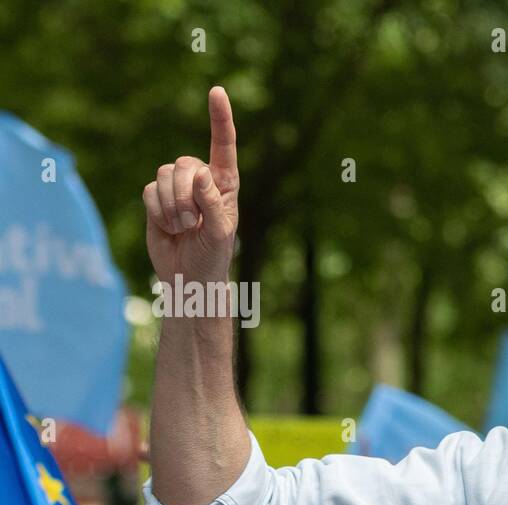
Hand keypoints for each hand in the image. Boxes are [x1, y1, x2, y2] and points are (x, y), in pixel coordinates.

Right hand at [143, 86, 240, 288]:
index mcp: (224, 184)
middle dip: (184, 196)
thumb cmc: (212, 255)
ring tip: (182, 228)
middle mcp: (200, 180)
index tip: (217, 91)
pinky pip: (148, 191)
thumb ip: (211, 202)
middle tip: (192, 224)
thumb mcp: (219, 232)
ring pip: (163, 175)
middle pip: (183, 164)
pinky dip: (157, 212)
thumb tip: (198, 172)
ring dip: (171, 206)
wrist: (188, 276)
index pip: (223, 146)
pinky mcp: (155, 198)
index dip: (219, 118)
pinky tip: (168, 228)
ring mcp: (176, 188)